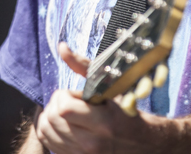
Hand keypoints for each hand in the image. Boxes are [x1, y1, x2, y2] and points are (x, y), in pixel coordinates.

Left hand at [33, 43, 151, 152]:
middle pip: (52, 119)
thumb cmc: (128, 113)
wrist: (144, 145)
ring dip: (50, 116)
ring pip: (46, 131)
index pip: (63, 108)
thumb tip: (62, 46)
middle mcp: (93, 144)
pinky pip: (48, 142)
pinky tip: (62, 123)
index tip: (75, 94)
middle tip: (68, 101)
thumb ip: (84, 66)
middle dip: (55, 103)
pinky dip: (49, 130)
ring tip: (65, 111)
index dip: (63, 96)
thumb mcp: (111, 87)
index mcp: (104, 123)